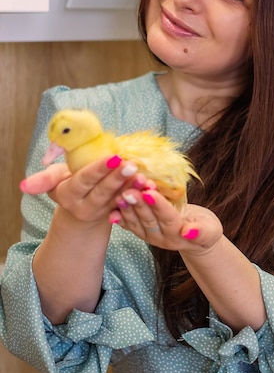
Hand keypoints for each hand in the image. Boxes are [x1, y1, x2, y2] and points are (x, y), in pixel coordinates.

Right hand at [21, 157, 139, 224]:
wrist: (82, 211)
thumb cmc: (70, 184)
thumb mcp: (56, 180)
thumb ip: (44, 180)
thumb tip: (24, 186)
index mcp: (70, 195)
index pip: (85, 180)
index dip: (98, 169)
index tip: (113, 156)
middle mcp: (86, 207)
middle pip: (104, 191)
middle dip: (118, 177)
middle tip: (132, 163)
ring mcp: (104, 213)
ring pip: (119, 199)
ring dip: (133, 188)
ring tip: (145, 176)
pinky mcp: (118, 215)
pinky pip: (131, 206)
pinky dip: (141, 196)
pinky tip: (151, 187)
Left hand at [113, 178, 223, 253]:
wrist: (196, 235)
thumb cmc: (206, 227)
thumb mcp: (210, 230)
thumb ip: (201, 232)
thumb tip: (189, 232)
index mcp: (178, 235)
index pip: (167, 218)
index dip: (158, 205)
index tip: (149, 192)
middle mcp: (160, 238)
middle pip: (148, 219)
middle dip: (138, 203)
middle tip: (129, 188)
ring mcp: (149, 235)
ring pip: (136, 221)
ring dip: (127, 207)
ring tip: (119, 192)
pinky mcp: (141, 231)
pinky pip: (128, 224)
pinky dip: (119, 217)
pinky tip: (111, 208)